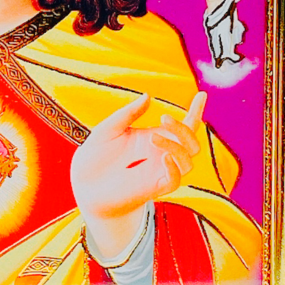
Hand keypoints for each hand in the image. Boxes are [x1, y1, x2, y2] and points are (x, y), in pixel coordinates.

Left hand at [71, 92, 205, 259]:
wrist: (83, 184)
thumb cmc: (95, 156)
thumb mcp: (109, 129)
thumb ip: (128, 114)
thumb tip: (148, 96)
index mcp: (153, 138)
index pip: (183, 126)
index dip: (195, 112)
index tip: (202, 96)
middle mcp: (160, 155)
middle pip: (191, 143)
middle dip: (184, 129)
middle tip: (164, 118)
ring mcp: (158, 172)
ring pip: (188, 161)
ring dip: (177, 147)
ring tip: (153, 137)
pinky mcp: (152, 188)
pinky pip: (174, 180)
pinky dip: (174, 169)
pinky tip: (164, 157)